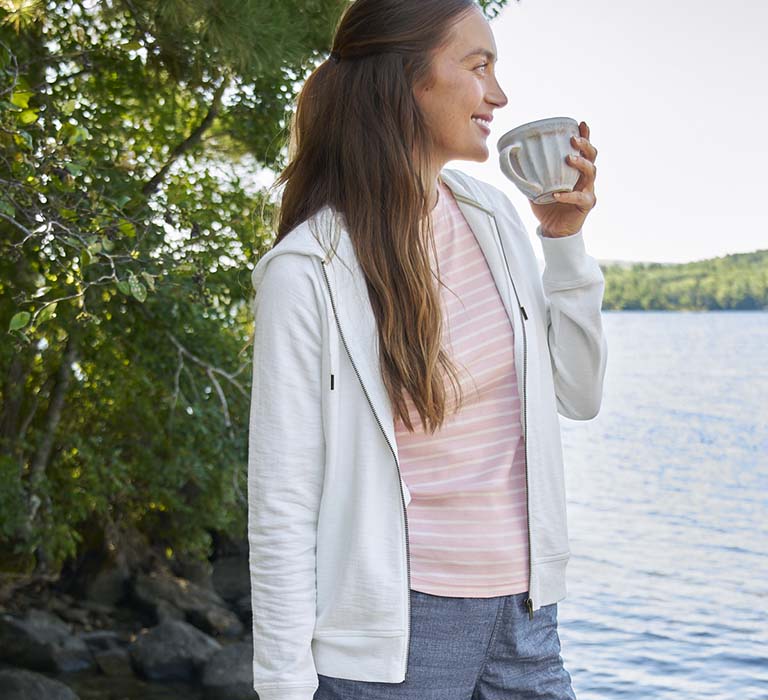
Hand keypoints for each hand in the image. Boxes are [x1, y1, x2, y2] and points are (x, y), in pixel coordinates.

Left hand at [531, 121, 597, 237]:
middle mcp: (585, 178)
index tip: (581, 123)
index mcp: (575, 170)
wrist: (553, 229)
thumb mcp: (534, 187)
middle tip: (574, 139)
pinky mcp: (586, 205)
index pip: (583, 150)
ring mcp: (588, 190)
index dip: (585, 136)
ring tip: (569, 158)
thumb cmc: (546, 205)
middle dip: (585, 145)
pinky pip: (580, 197)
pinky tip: (557, 194)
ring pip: (591, 173)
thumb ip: (527, 174)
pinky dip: (568, 196)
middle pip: (592, 157)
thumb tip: (510, 159)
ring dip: (581, 163)